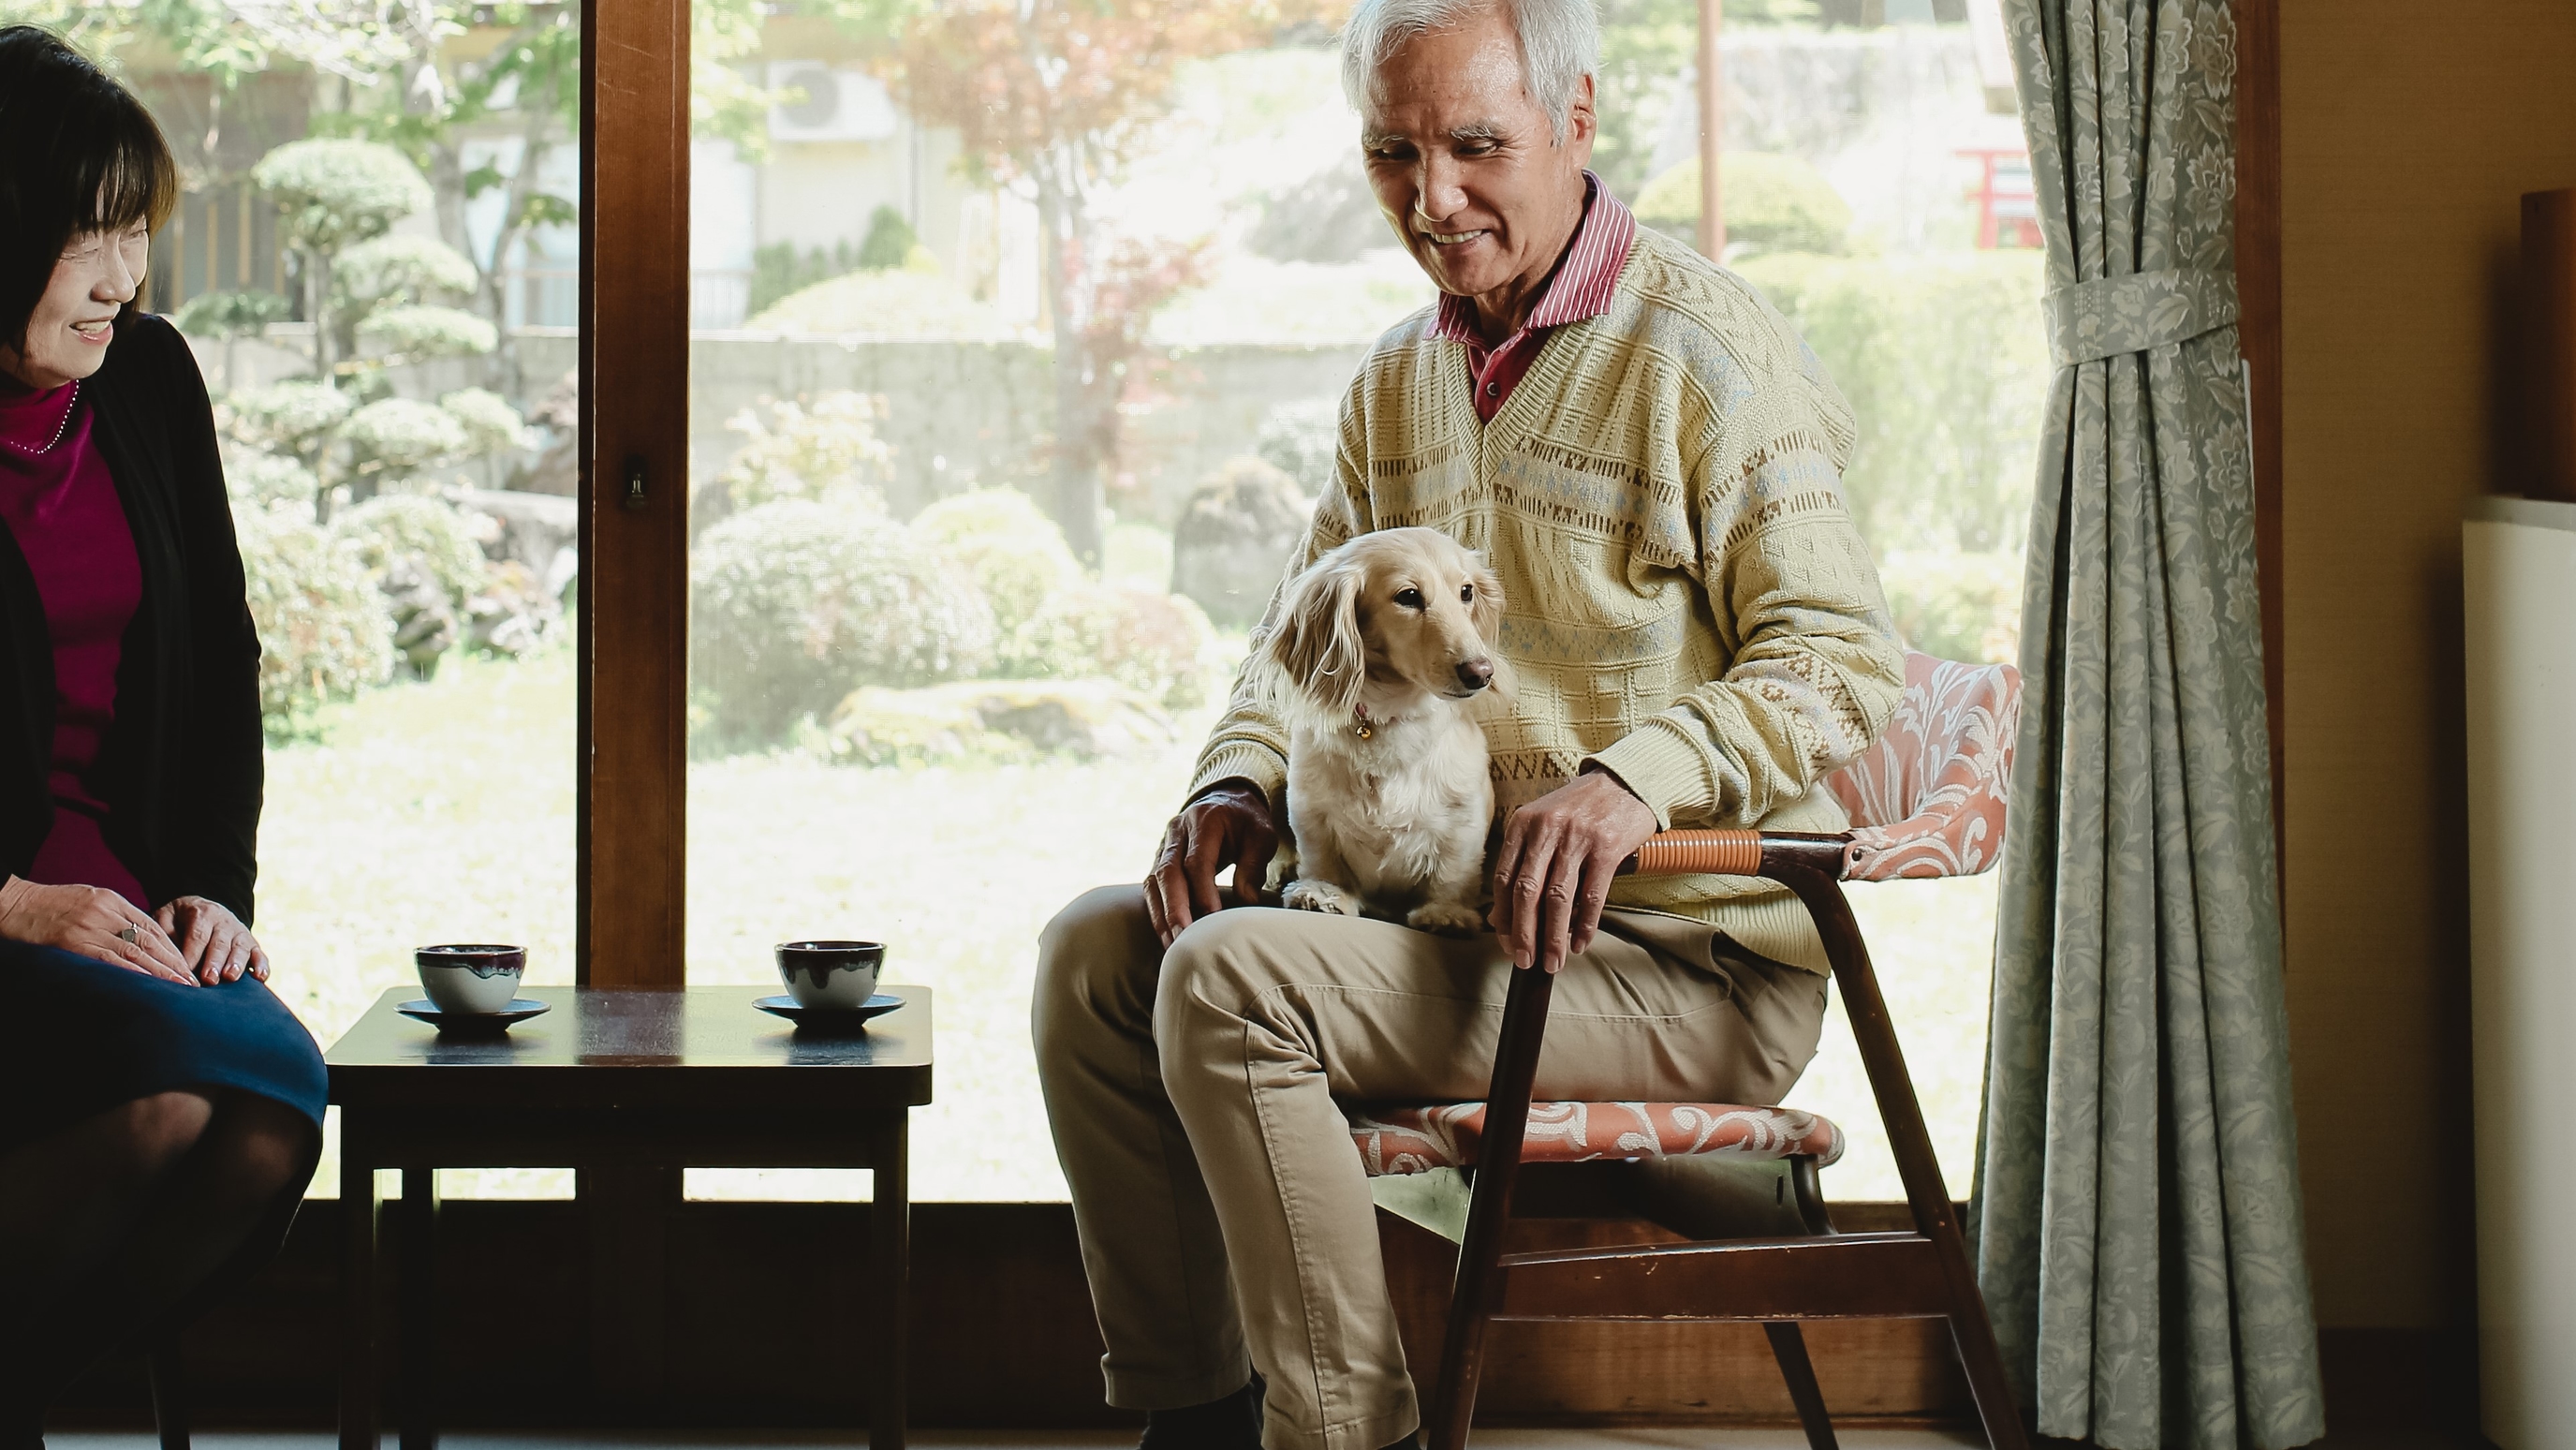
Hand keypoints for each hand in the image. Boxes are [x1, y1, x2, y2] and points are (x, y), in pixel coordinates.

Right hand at [0, 876, 193, 982]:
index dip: (172, 947)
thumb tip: (137, 940)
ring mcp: (90, 926)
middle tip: (193, 981)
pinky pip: (109, 959)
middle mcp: (106, 911)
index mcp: (112, 900)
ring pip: (134, 950)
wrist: (13, 903)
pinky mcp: (73, 942)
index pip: (152, 926)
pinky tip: (147, 985)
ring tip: (179, 986)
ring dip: (160, 971)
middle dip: (174, 961)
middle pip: (149, 939)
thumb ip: (113, 916)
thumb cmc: (49, 905)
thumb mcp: (88, 901)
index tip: (187, 965)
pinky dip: (132, 972)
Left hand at [156, 896, 268, 984]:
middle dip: (215, 962)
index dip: (191, 955)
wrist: (203, 909)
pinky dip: (262, 966)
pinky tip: (260, 977)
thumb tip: (166, 956)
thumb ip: (164, 933)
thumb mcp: (165, 917)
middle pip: (220, 943)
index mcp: (202, 913)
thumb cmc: (178, 919)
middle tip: (209, 979)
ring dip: (237, 963)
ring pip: (241, 948)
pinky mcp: (252, 943)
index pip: (197, 936)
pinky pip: (260, 954)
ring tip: (231, 977)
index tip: (184, 973)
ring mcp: (240, 932)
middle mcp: (224, 922)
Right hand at [1145, 781, 1279, 946]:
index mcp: (1204, 821)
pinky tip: (1166, 935)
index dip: (1203, 891)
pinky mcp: (1159, 860)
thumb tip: (1247, 900)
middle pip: (1168, 872)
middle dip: (1175, 908)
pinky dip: (1157, 912)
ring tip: (1172, 945)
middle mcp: (1177, 831)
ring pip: (1153, 881)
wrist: (1226, 802)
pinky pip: (1151, 887)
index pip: (1197, 861)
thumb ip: (1254, 864)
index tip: (1214, 918)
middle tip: (1184, 938)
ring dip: (1161, 914)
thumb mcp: (1262, 835)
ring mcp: (1164, 845)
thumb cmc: (1246, 823)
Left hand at [1490, 768, 1657, 973]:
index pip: (1504, 879)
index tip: (1506, 944)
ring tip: (1553, 961)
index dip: (1503, 917)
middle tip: (1525, 961)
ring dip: (1554, 937)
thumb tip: (1500, 915)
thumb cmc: (1578, 810)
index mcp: (1523, 824)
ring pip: (1558, 898)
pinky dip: (1585, 925)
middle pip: (1527, 892)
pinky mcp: (1607, 848)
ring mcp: (1577, 838)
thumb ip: (1522, 862)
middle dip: (1524, 933)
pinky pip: (1592, 896)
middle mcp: (1546, 829)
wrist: (1623, 782)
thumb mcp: (1542, 825)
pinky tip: (1581, 943)